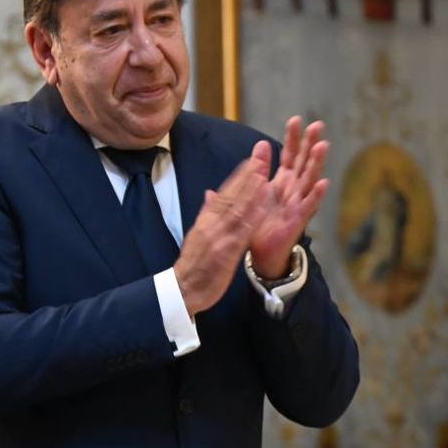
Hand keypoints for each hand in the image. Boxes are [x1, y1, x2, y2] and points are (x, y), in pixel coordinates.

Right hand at [174, 143, 274, 313]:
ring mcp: (219, 238)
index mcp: (205, 220)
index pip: (223, 193)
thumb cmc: (193, 263)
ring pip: (237, 211)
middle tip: (261, 159)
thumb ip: (206, 213)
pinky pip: (240, 234)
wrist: (183, 289)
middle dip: (247, 177)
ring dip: (251, 193)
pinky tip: (262, 209)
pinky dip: (251, 220)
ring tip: (264, 175)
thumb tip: (210, 193)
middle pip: (231, 196)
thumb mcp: (197, 234)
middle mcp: (211, 225)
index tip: (251, 161)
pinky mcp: (226, 253)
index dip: (238, 176)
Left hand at [249, 117, 330, 278]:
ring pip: (309, 179)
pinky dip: (316, 194)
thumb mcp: (252, 195)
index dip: (293, 138)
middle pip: (304, 162)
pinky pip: (309, 205)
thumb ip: (253, 174)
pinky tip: (323, 182)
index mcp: (282, 182)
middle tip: (317, 124)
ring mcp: (298, 204)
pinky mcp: (298, 219)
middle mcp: (293, 190)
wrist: (261, 254)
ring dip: (317, 162)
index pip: (290, 155)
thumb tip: (258, 147)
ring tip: (323, 145)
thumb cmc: (259, 225)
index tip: (296, 119)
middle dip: (310, 143)